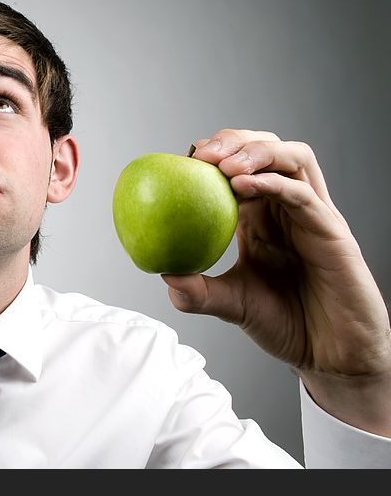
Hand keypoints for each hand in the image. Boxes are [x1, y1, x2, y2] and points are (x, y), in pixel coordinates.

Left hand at [162, 129, 390, 434]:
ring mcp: (313, 215)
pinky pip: (304, 195)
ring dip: (256, 151)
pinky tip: (243, 186)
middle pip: (267, 149)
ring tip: (223, 165)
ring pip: (293, 158)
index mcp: (262, 217)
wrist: (330, 354)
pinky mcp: (332, 231)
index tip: (182, 160)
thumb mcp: (231, 305)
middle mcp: (289, 208)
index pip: (240, 166)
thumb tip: (163, 275)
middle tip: (200, 154)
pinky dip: (273, 183)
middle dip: (233, 141)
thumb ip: (198, 292)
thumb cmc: (287, 323)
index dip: (213, 155)